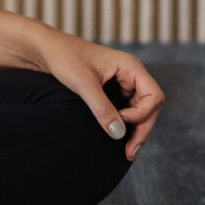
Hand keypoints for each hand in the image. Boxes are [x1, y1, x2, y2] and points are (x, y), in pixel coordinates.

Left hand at [34, 30, 164, 161]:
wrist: (50, 51)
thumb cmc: (66, 59)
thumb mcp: (83, 83)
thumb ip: (101, 107)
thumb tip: (119, 134)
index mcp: (130, 66)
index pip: (154, 95)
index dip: (143, 114)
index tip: (121, 121)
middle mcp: (131, 74)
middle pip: (151, 106)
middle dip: (142, 129)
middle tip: (129, 153)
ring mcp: (124, 83)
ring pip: (141, 111)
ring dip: (136, 130)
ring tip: (127, 152)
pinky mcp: (114, 91)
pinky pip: (128, 111)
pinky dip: (127, 126)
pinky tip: (119, 140)